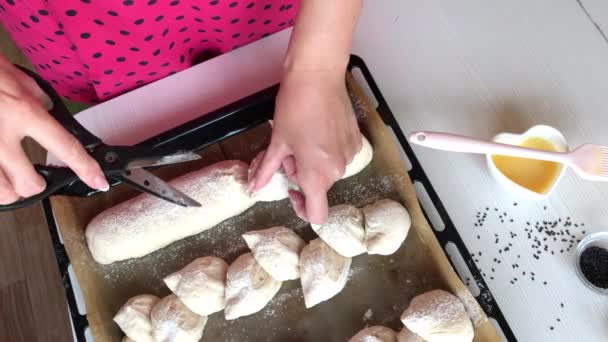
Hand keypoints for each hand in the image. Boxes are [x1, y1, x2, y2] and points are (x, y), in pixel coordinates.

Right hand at [0, 56, 107, 203]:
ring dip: (8, 189)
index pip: (65, 146)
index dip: (86, 168)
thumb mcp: (16, 76)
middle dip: (34, 184)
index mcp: (23, 112)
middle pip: (29, 184)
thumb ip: (34, 98)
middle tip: (33, 176)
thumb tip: (46, 110)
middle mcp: (1, 134)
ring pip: (2, 193)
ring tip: (8, 176)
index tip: (98, 181)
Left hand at [250, 69, 360, 223]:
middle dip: (301, 174)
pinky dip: (327, 149)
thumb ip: (268, 170)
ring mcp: (349, 155)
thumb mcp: (277, 141)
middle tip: (289, 149)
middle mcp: (337, 170)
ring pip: (328, 171)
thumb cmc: (295, 107)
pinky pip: (339, 156)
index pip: (316, 215)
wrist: (318, 77)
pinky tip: (318, 129)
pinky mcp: (356, 141)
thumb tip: (255, 186)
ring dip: (314, 161)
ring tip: (303, 136)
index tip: (291, 192)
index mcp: (316, 175)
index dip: (301, 209)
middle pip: (318, 187)